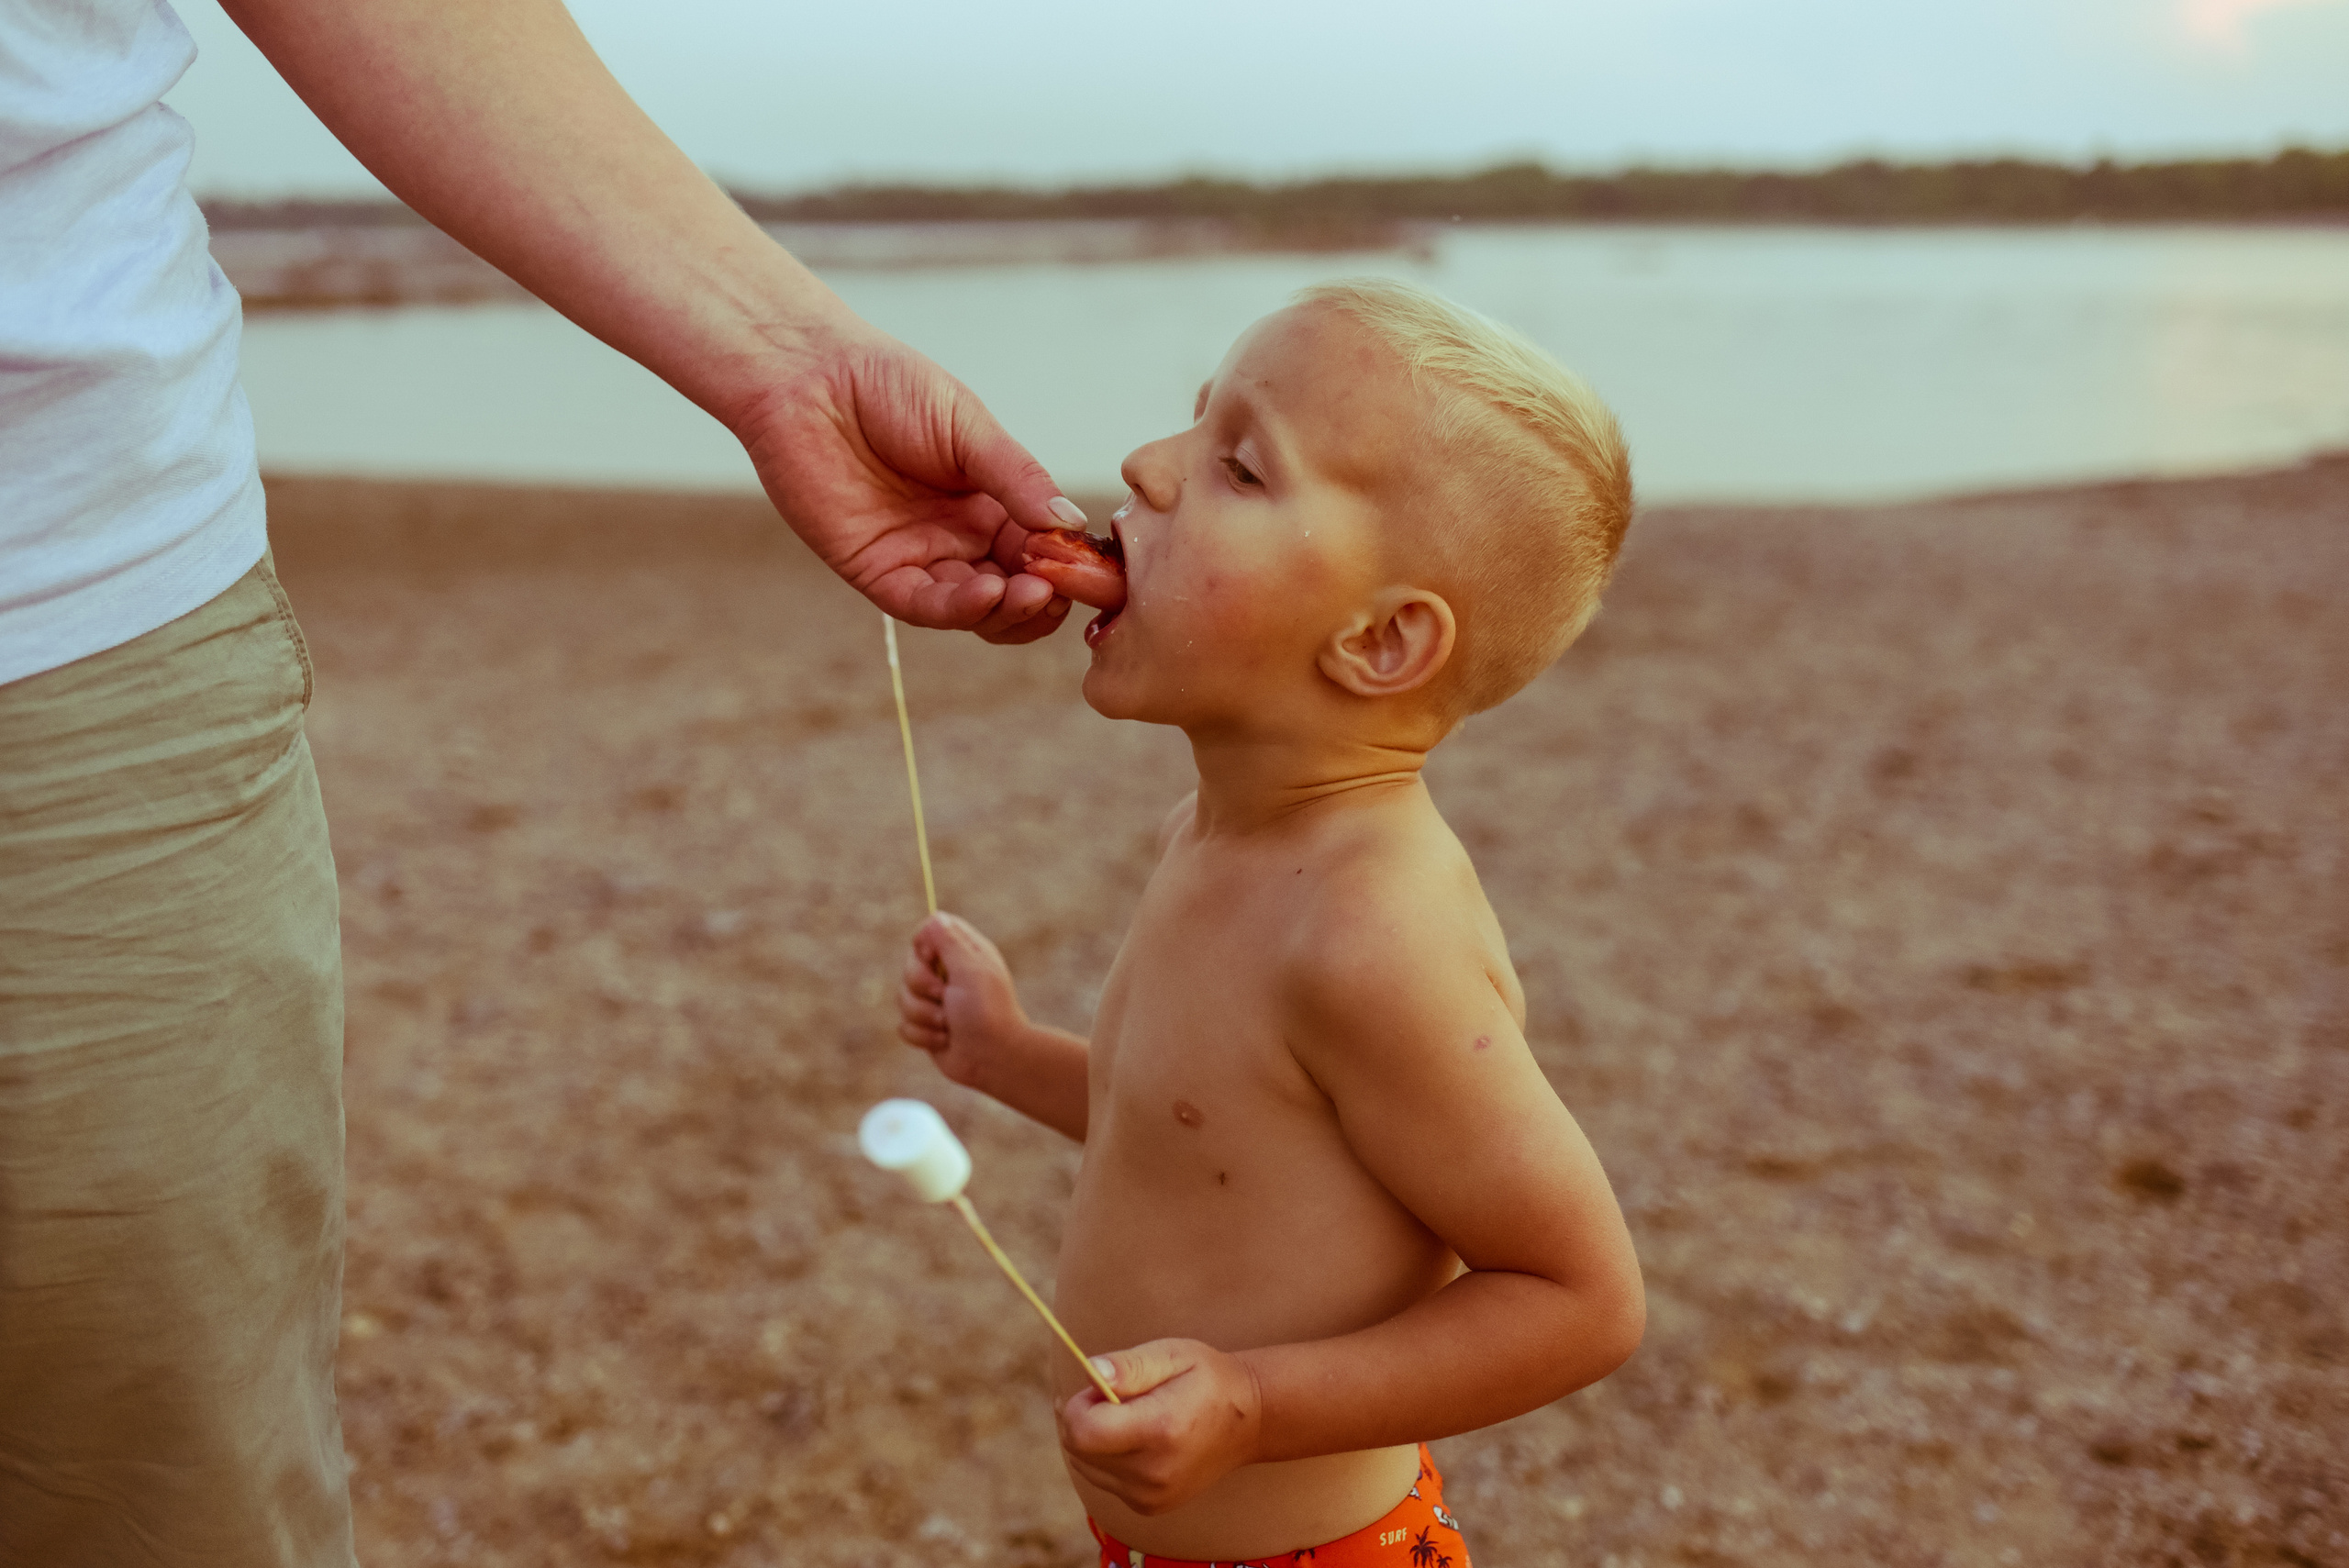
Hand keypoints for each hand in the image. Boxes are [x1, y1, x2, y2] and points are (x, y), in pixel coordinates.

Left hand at [733, 320, 1080, 644]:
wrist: (808, 378)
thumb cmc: (889, 387)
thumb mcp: (969, 428)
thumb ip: (1018, 478)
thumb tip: (1072, 524)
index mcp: (990, 503)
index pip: (1042, 550)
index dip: (1068, 563)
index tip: (1093, 565)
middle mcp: (959, 538)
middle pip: (1016, 591)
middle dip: (1045, 597)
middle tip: (1063, 586)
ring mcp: (920, 558)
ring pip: (977, 610)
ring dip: (1010, 610)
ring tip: (1035, 591)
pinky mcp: (876, 572)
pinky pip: (925, 605)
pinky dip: (961, 608)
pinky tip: (988, 593)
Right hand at [898, 912, 1027, 1090]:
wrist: (994, 1058)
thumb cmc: (986, 1012)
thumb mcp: (970, 969)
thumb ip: (949, 941)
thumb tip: (935, 916)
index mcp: (964, 954)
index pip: (928, 932)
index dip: (923, 946)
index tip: (933, 959)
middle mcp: (948, 975)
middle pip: (908, 967)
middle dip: (921, 986)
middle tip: (945, 996)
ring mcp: (936, 1002)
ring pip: (902, 998)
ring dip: (925, 1015)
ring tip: (948, 1024)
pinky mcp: (927, 1027)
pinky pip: (903, 1026)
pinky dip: (923, 1036)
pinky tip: (944, 1040)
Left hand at [1057, 1339, 1263, 1516]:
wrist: (1249, 1421)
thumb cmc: (1207, 1379)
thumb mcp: (1172, 1355)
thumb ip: (1130, 1365)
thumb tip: (1090, 1371)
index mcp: (1160, 1429)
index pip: (1082, 1432)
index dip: (1077, 1405)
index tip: (1098, 1386)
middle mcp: (1153, 1472)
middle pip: (1078, 1450)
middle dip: (1080, 1418)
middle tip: (1108, 1394)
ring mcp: (1151, 1495)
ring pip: (1085, 1467)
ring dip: (1090, 1439)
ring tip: (1122, 1415)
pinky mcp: (1149, 1506)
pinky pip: (1103, 1480)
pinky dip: (1105, 1458)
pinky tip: (1132, 1438)